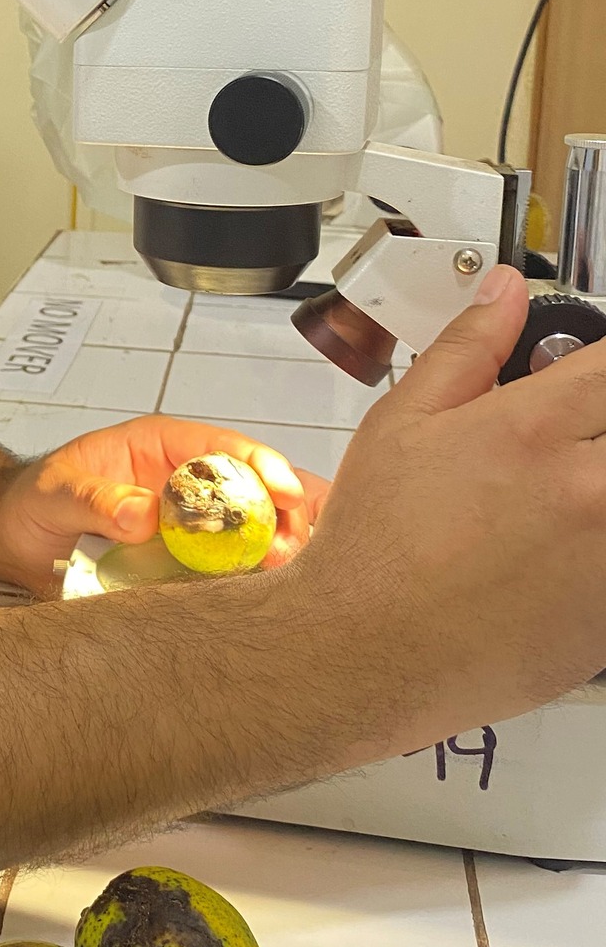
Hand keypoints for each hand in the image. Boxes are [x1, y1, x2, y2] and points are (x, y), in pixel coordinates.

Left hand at [0, 415, 329, 595]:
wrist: (12, 540)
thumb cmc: (33, 499)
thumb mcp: (57, 492)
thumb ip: (96, 499)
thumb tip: (142, 514)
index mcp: (162, 446)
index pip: (225, 448)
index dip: (262, 466)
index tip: (285, 493)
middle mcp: (184, 483)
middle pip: (255, 490)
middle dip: (283, 514)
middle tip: (287, 548)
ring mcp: (189, 527)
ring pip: (252, 531)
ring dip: (275, 551)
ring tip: (282, 577)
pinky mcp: (184, 566)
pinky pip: (228, 571)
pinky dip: (251, 582)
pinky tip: (264, 600)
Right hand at [278, 265, 605, 745]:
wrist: (365, 653)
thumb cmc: (376, 547)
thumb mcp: (402, 424)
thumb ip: (466, 349)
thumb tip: (503, 293)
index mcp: (533, 431)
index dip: (602, 361)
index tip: (590, 377)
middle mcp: (589, 492)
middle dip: (603, 425)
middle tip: (577, 437)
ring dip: (601, 489)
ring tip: (564, 497)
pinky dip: (599, 547)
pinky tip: (557, 552)